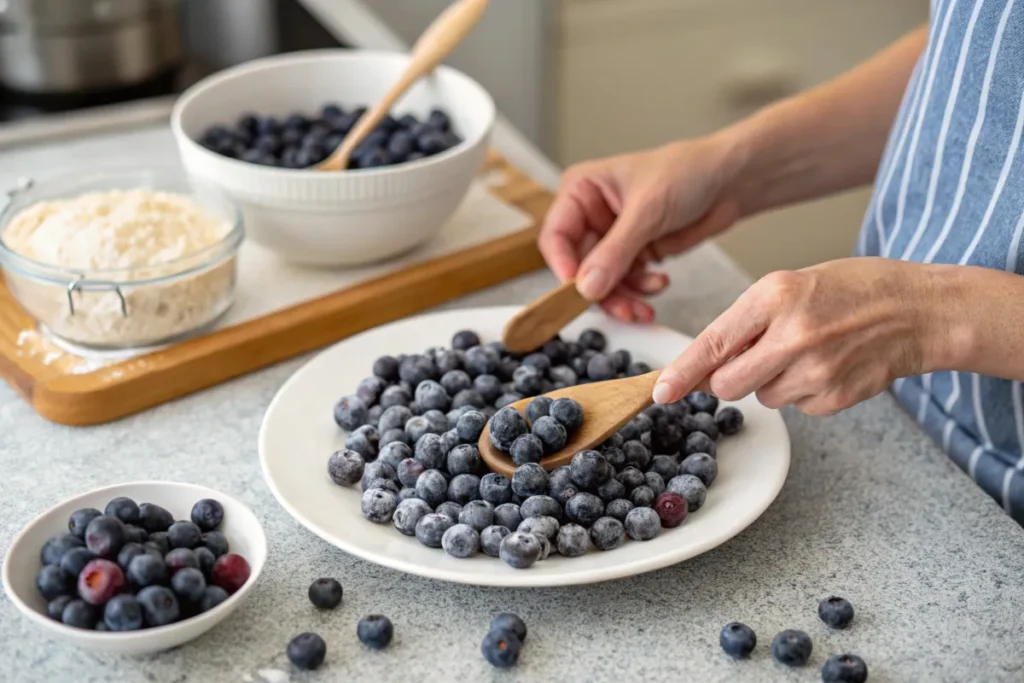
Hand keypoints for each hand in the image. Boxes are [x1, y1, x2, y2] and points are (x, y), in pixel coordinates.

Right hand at [538, 137, 742, 322]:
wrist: (729, 180)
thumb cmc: (687, 172)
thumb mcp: (647, 210)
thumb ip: (615, 252)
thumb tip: (586, 286)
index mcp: (581, 191)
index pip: (556, 236)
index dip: (564, 266)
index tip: (580, 291)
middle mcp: (591, 214)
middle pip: (578, 266)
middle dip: (601, 290)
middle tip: (622, 308)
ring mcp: (612, 236)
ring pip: (601, 280)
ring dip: (623, 297)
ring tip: (644, 305)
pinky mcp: (634, 253)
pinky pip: (625, 283)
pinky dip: (640, 290)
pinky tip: (659, 282)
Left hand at [652, 258, 954, 414]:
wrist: (917, 310)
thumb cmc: (849, 290)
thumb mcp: (788, 285)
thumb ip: (743, 323)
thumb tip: (701, 367)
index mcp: (775, 295)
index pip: (713, 344)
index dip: (682, 373)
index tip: (660, 391)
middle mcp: (793, 335)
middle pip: (728, 385)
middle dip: (728, 379)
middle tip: (757, 356)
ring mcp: (816, 370)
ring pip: (761, 397)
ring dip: (771, 381)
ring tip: (807, 350)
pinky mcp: (835, 397)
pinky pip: (795, 406)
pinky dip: (802, 391)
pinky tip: (827, 364)